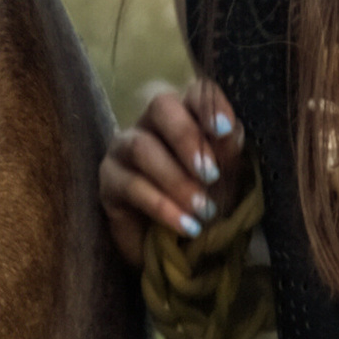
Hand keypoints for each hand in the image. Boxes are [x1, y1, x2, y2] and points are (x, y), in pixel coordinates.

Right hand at [100, 78, 246, 270]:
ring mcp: (124, 147)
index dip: (209, 105)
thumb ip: (227, 153)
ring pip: (142, 147)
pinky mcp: (108, 180)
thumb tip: (229, 133)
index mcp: (186, 114)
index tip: (224, 130)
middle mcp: (152, 123)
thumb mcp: (226, 179)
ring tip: (203, 210)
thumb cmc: (204, 200)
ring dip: (176, 180)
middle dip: (187, 138)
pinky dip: (162, 207)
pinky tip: (186, 226)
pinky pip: (131, 186)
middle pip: (161, 106)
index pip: (195, 92)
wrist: (175, 245)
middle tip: (211, 175)